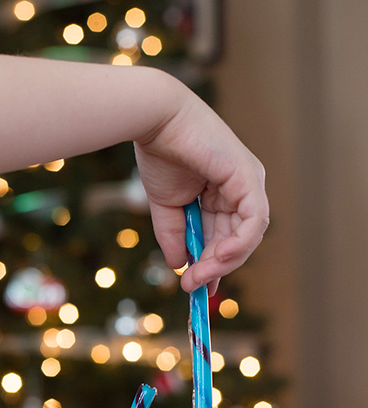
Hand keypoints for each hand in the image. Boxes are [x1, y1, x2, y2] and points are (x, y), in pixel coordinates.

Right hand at [134, 80, 267, 294]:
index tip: (196, 286)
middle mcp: (243, 187)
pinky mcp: (248, 177)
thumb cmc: (160, 153)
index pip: (228, 235)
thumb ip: (175, 236)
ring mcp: (249, 181)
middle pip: (238, 239)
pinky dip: (239, 243)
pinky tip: (219, 258)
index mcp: (226, 191)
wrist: (154, 121)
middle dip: (215, 267)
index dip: (213, 263)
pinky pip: (253, 220)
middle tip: (192, 285)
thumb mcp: (166, 206)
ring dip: (224, 261)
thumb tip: (180, 265)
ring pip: (248, 235)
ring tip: (199, 276)